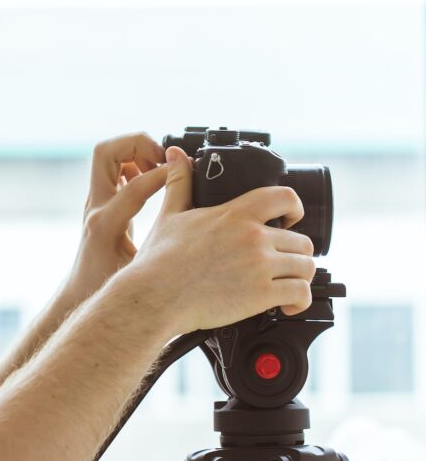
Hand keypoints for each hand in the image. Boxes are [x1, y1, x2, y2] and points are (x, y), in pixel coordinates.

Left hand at [62, 132, 170, 302]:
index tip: (184, 172)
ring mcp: (94, 201)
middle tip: (164, 158)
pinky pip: (113, 167)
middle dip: (137, 145)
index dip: (162, 175)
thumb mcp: (140, 272)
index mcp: (105, 225)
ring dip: (136, 151)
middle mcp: (95, 207)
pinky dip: (135, 163)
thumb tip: (194, 235)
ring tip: (161, 168)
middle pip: (104, 152)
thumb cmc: (110, 287)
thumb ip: (161, 250)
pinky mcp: (100, 199)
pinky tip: (152, 179)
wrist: (81, 291)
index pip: (133, 187)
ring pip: (106, 154)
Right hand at [122, 146, 316, 334]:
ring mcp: (259, 265)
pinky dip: (300, 302)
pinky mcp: (262, 294)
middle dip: (294, 253)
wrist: (154, 296)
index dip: (295, 208)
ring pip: (306, 267)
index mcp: (234, 214)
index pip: (285, 197)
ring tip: (285, 285)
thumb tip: (176, 155)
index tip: (290, 219)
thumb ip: (179, 183)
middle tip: (280, 264)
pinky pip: (301, 294)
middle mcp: (252, 237)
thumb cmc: (159, 261)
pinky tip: (288, 306)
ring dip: (299, 277)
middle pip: (302, 240)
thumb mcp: (169, 215)